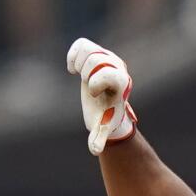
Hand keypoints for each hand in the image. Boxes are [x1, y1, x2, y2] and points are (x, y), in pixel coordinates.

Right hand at [66, 38, 137, 155]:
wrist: (105, 103)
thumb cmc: (105, 116)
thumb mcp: (102, 126)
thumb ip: (99, 138)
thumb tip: (95, 151)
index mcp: (122, 83)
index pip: (110, 74)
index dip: (96, 84)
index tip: (93, 94)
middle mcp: (117, 66)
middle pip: (96, 60)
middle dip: (86, 74)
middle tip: (89, 87)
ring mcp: (107, 57)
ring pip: (88, 50)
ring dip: (79, 64)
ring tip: (81, 76)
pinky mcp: (96, 51)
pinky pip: (82, 44)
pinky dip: (73, 54)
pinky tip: (73, 67)